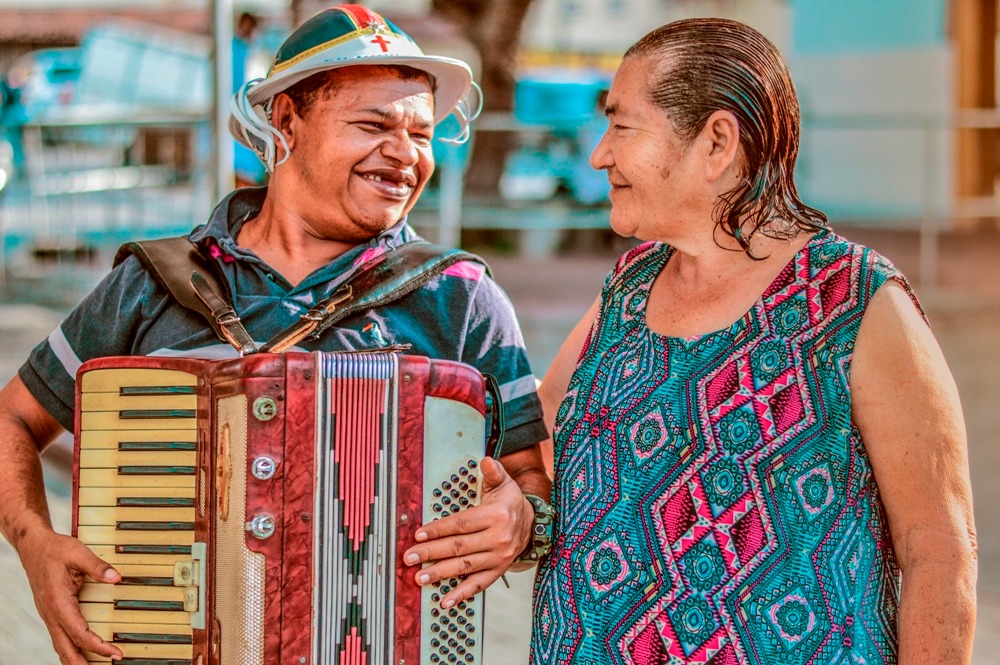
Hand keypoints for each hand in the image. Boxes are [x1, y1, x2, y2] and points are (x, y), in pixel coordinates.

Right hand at [18, 527, 122, 662]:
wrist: (33, 547)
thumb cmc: (54, 550)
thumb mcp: (78, 553)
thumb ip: (97, 567)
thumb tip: (116, 578)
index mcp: (58, 601)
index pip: (79, 633)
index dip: (97, 646)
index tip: (114, 652)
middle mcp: (51, 612)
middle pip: (66, 648)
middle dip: (84, 662)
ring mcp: (49, 614)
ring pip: (60, 645)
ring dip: (75, 659)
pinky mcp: (50, 612)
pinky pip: (59, 636)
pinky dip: (69, 648)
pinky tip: (79, 653)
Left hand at [402, 457, 532, 608]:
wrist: (533, 523)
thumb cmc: (510, 502)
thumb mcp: (504, 483)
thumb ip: (493, 472)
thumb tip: (485, 460)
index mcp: (496, 515)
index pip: (462, 524)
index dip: (439, 529)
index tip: (419, 534)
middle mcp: (498, 538)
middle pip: (459, 547)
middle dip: (431, 553)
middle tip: (409, 557)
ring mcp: (498, 557)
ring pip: (465, 567)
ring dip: (441, 574)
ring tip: (420, 577)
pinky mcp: (498, 571)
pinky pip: (479, 585)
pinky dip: (461, 594)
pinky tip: (445, 601)